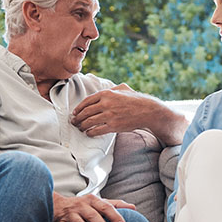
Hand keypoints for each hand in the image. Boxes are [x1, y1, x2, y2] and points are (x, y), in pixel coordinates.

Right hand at [52, 193, 136, 221]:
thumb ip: (115, 205)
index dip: (115, 216)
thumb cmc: (82, 206)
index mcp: (92, 201)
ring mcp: (70, 214)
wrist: (55, 204)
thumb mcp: (97, 202)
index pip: (106, 207)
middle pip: (93, 215)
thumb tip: (133, 208)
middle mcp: (81, 206)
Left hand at [71, 84, 185, 145]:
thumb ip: (112, 88)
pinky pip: (96, 130)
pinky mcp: (113, 126)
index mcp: (107, 93)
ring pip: (89, 122)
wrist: (148, 111)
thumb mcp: (124, 88)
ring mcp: (109, 115)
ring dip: (81, 126)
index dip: (78, 108)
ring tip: (79, 128)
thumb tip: (104, 89)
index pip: (86, 101)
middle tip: (74, 122)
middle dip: (77, 118)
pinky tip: (88, 133)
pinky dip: (90, 132)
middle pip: (85, 112)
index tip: (74, 113)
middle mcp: (106, 103)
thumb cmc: (136, 99)